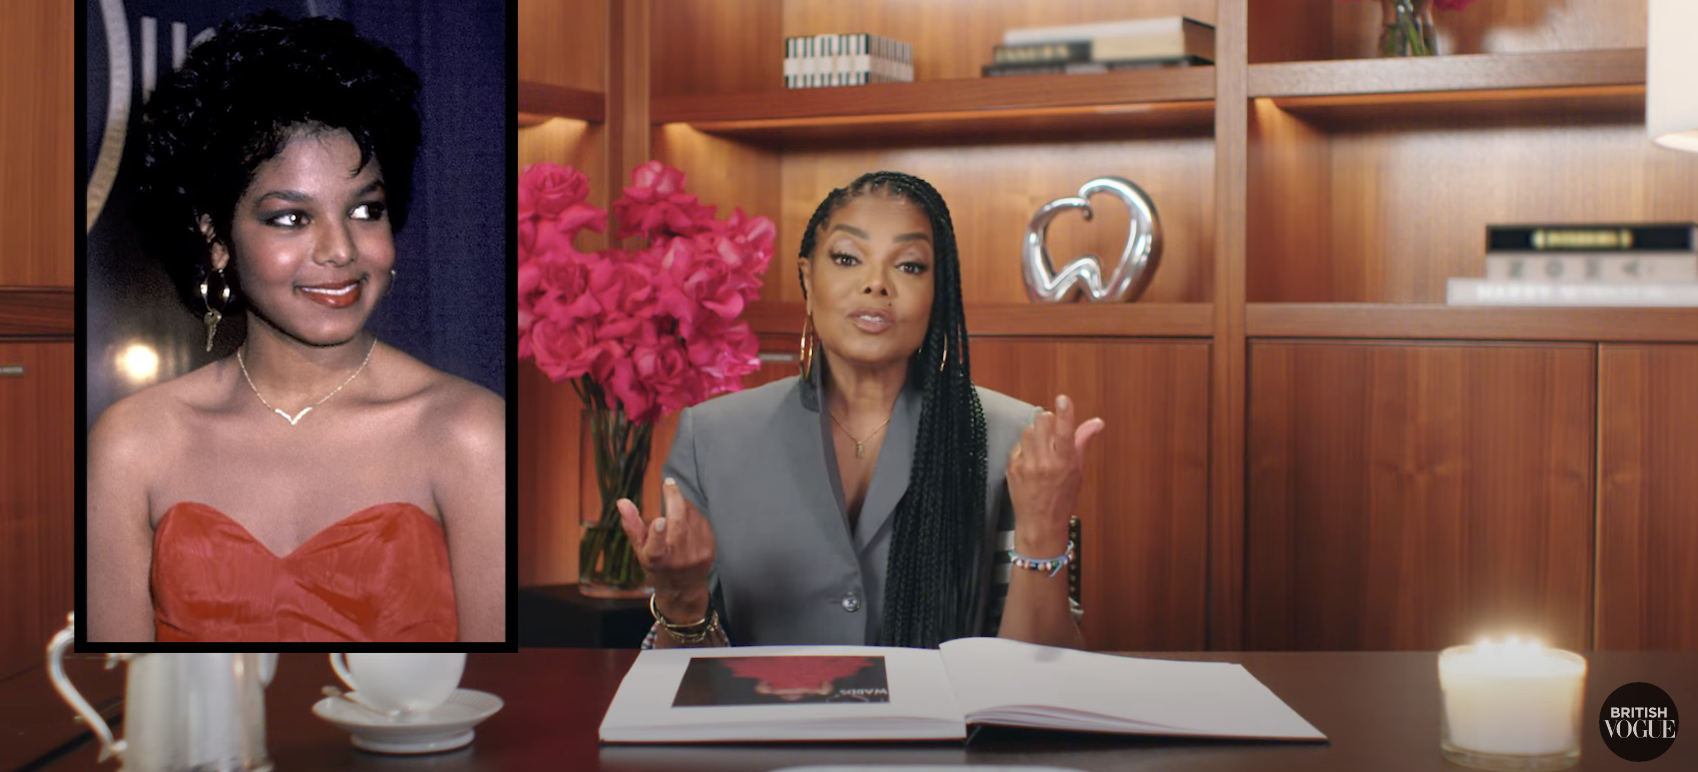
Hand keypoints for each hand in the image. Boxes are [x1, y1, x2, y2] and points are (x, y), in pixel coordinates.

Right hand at [616, 478, 715, 622]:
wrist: (684, 588)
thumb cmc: (657, 566)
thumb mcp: (640, 549)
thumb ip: (632, 525)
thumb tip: (622, 501)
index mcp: (656, 560)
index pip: (656, 548)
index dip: (657, 534)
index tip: (659, 520)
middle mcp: (677, 558)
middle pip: (678, 522)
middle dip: (674, 498)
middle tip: (668, 483)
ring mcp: (696, 554)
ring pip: (690, 516)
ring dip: (683, 505)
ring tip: (675, 504)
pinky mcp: (709, 549)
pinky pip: (701, 521)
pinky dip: (693, 514)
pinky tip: (687, 517)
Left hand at [1006, 394, 1104, 553]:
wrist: (1040, 522)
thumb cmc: (1062, 498)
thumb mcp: (1078, 471)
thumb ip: (1083, 442)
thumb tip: (1096, 422)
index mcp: (1064, 463)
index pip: (1065, 431)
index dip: (1065, 412)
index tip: (1063, 399)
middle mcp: (1044, 462)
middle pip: (1041, 422)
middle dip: (1047, 421)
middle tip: (1051, 430)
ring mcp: (1026, 464)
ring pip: (1028, 430)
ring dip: (1036, 433)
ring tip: (1042, 447)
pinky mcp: (1012, 467)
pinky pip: (1018, 444)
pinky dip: (1025, 447)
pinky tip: (1031, 459)